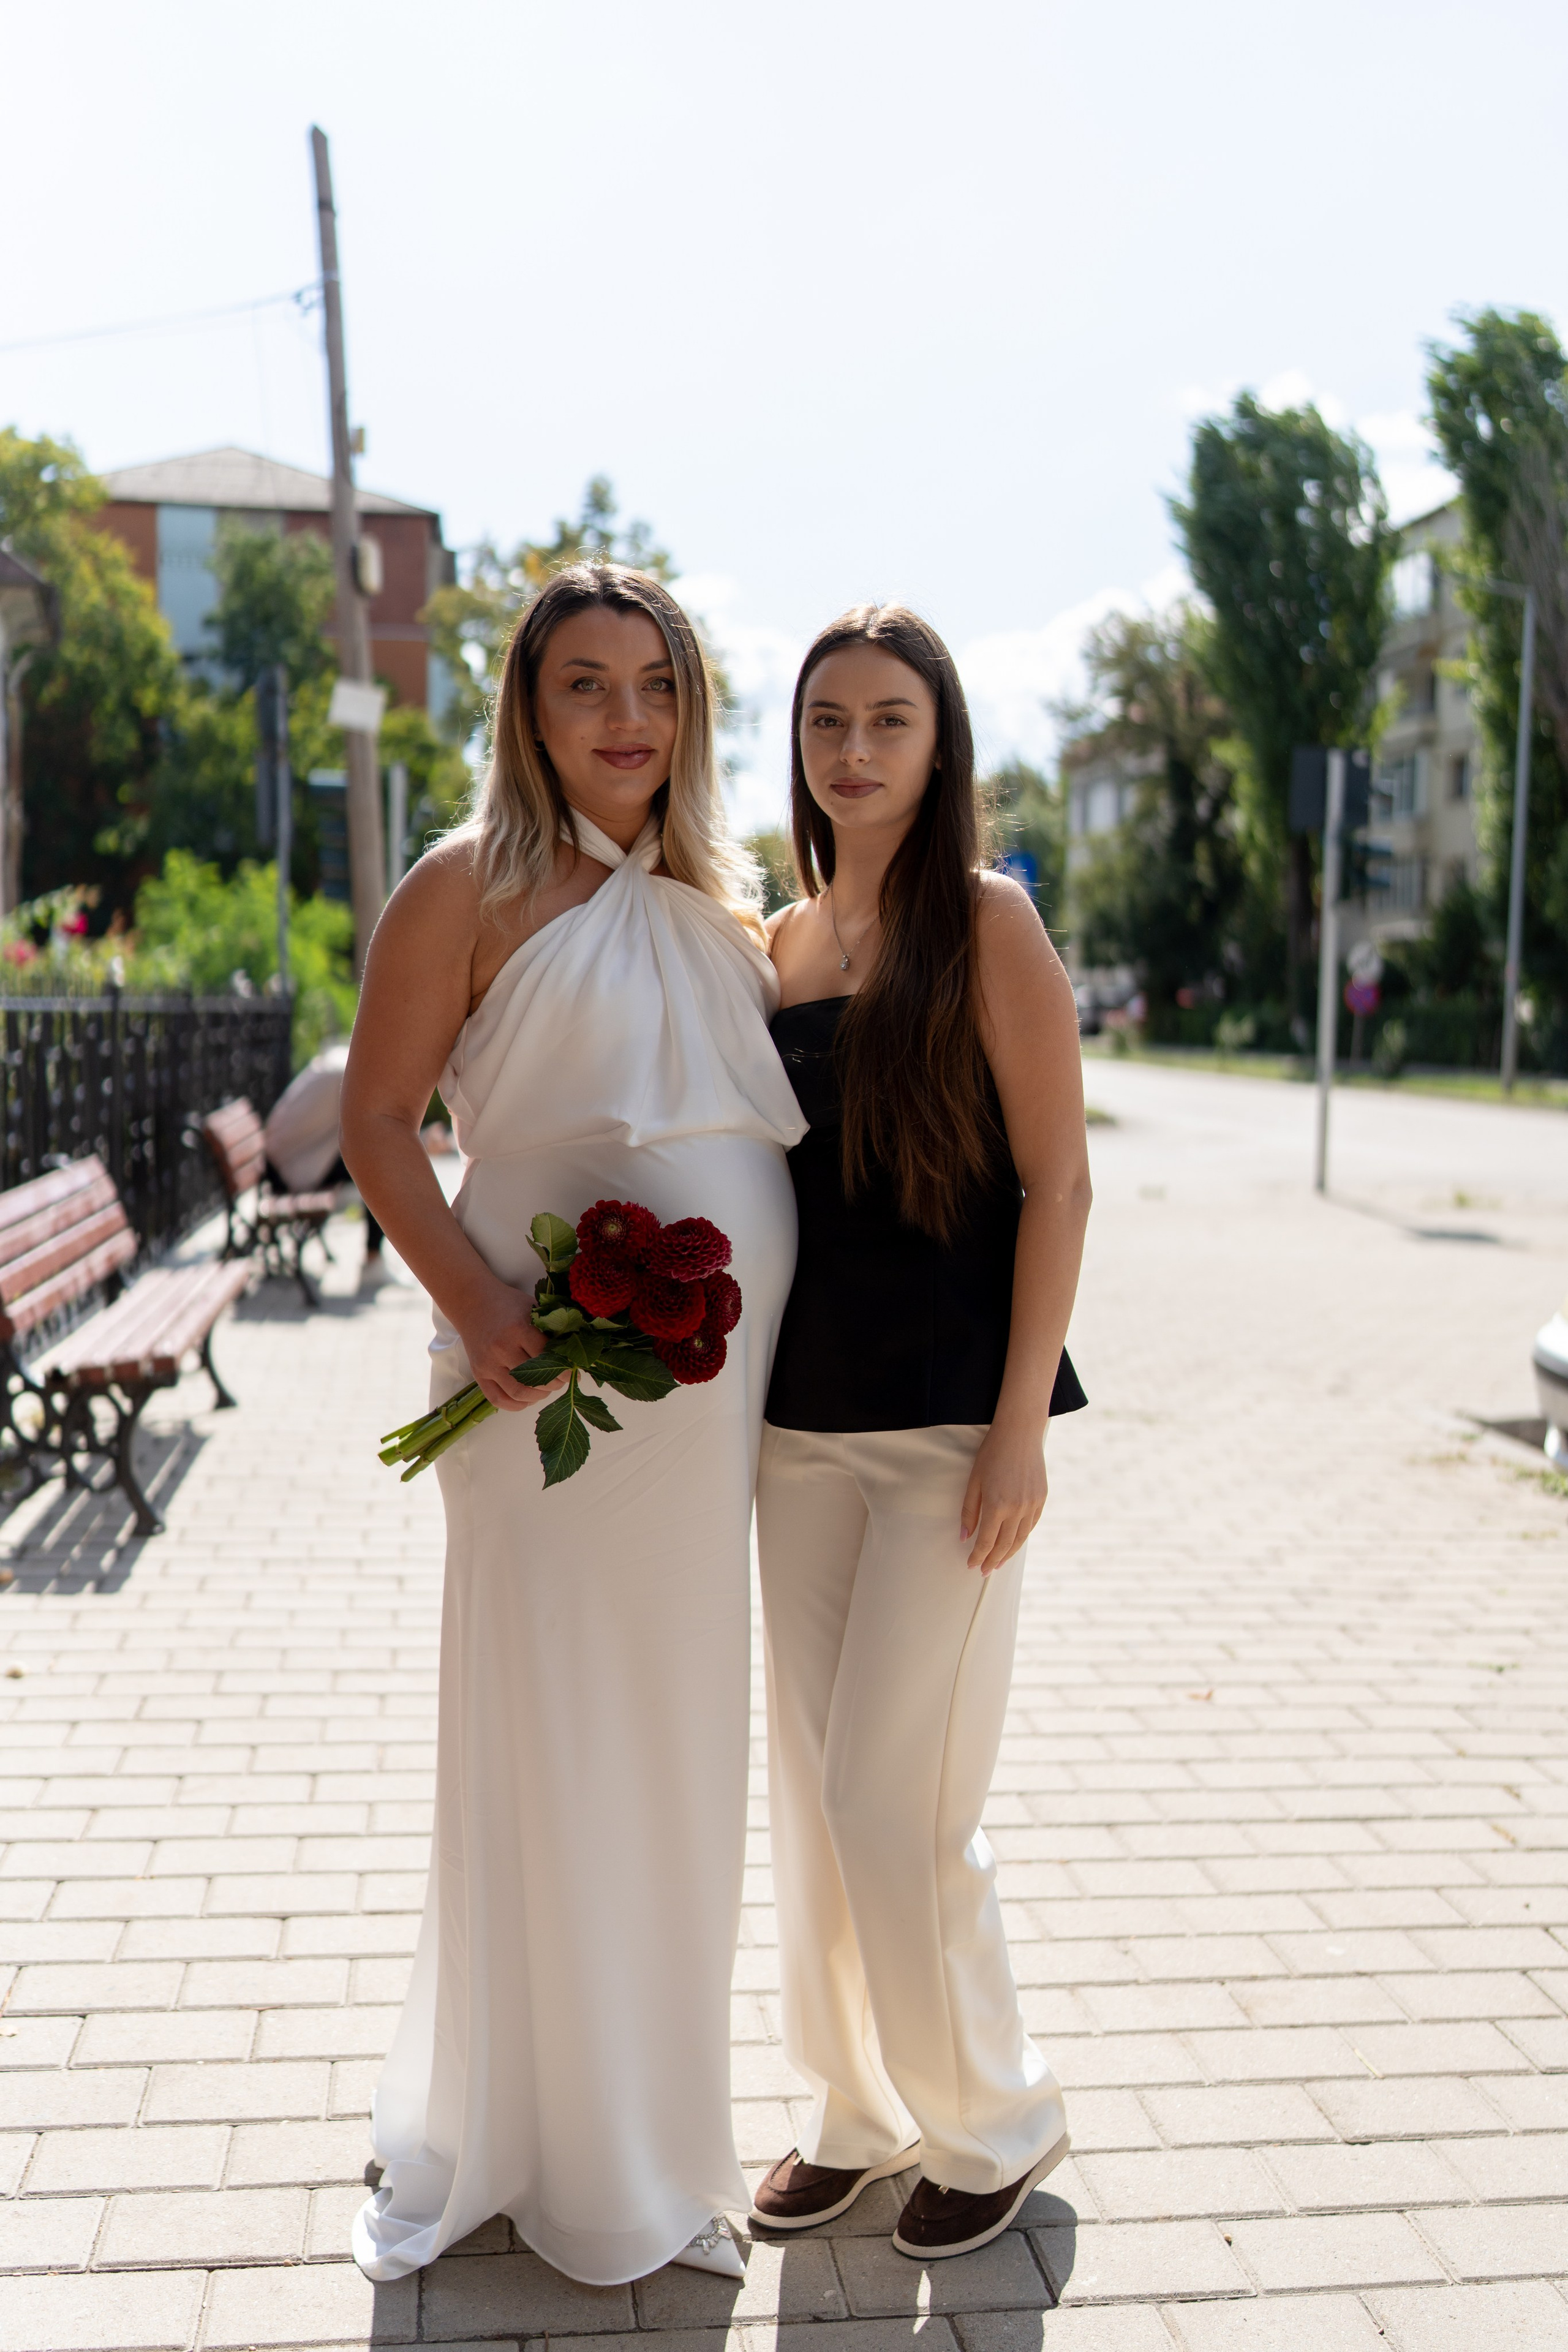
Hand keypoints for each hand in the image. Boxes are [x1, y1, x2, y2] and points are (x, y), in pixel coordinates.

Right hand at [456, 1281, 567, 1411]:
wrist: (473, 1303)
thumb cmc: (509, 1305)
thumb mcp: (534, 1308)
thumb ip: (552, 1329)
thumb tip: (574, 1355)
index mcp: (519, 1328)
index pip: (548, 1357)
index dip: (565, 1369)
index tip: (572, 1371)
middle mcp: (501, 1348)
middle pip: (535, 1378)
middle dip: (555, 1383)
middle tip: (561, 1380)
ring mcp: (488, 1363)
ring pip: (519, 1393)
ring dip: (538, 1396)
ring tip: (546, 1388)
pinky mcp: (478, 1374)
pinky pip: (498, 1400)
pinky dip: (517, 1405)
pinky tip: (528, 1398)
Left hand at [960, 1416, 1047, 1572]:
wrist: (1020, 1433)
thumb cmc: (991, 1454)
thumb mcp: (974, 1481)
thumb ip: (969, 1512)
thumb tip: (965, 1538)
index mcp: (997, 1505)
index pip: (986, 1542)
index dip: (978, 1556)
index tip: (972, 1565)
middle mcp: (1017, 1509)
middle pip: (1004, 1545)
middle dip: (993, 1560)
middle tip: (985, 1571)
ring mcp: (1032, 1505)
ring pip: (1020, 1539)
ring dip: (1009, 1554)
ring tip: (999, 1563)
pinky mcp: (1041, 1499)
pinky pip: (1031, 1526)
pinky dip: (1022, 1538)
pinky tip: (1014, 1543)